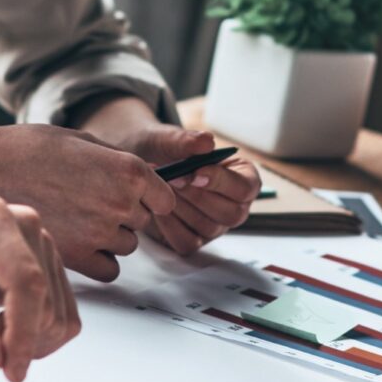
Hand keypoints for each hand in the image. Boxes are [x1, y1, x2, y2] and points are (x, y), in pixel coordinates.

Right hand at [0, 124, 176, 281]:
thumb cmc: (25, 151)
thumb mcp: (81, 140)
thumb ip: (117, 160)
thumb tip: (145, 176)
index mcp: (127, 169)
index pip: (164, 196)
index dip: (149, 196)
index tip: (134, 196)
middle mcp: (119, 203)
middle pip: (143, 221)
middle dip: (124, 214)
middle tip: (89, 201)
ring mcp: (99, 234)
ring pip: (125, 246)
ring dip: (108, 238)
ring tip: (74, 218)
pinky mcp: (77, 260)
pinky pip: (107, 270)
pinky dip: (94, 260)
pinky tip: (71, 241)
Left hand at [0, 195, 81, 381]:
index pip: (26, 281)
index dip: (23, 332)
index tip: (9, 372)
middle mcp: (23, 224)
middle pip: (46, 301)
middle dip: (16, 339)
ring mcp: (39, 244)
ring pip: (58, 313)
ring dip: (26, 340)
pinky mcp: (46, 266)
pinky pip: (61, 315)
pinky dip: (36, 337)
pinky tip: (0, 330)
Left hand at [72, 96, 260, 256]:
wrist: (135, 163)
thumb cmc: (161, 149)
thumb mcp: (169, 139)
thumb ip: (187, 140)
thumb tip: (207, 142)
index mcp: (240, 177)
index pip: (246, 187)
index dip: (223, 182)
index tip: (196, 172)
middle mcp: (232, 205)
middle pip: (232, 214)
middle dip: (200, 196)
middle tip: (173, 179)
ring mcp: (213, 225)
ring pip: (209, 228)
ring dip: (183, 208)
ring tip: (161, 188)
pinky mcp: (192, 239)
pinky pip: (187, 242)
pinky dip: (169, 226)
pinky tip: (155, 207)